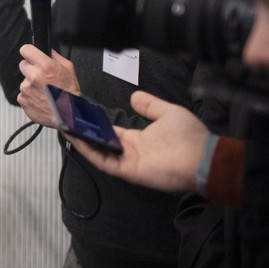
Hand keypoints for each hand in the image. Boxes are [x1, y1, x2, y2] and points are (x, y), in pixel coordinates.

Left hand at [16, 44, 79, 127]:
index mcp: (44, 66)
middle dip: (31, 69)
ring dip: (31, 84)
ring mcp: (26, 89)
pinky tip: (40, 99)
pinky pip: (23, 94)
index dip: (29, 52)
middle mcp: (33, 76)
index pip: (26, 50)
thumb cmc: (69, 94)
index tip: (31, 55)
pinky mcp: (23, 100)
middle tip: (42, 78)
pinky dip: (29, 96)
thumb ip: (56, 57)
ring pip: (24, 81)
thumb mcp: (69, 69)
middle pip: (23, 65)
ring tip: (44, 91)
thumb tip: (49, 52)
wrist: (68, 115)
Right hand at [65, 91, 207, 192]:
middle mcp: (130, 150)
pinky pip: (104, 161)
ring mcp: (128, 161)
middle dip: (82, 131)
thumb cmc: (189, 138)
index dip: (95, 123)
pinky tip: (77, 139)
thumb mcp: (168, 113)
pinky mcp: (128, 170)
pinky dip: (89, 151)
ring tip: (65, 126)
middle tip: (65, 118)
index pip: (111, 131)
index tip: (81, 113)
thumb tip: (134, 96)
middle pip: (100, 141)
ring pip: (97, 151)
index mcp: (138, 138)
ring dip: (81, 140)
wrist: (203, 159)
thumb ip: (150, 105)